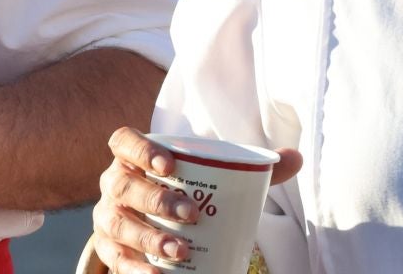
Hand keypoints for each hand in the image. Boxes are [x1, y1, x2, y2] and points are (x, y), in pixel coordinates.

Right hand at [92, 127, 302, 273]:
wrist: (148, 224)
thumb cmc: (180, 193)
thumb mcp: (208, 179)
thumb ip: (247, 168)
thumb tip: (294, 157)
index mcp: (132, 158)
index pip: (124, 141)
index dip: (141, 149)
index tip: (170, 165)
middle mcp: (114, 184)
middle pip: (124, 185)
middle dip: (156, 199)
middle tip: (191, 213)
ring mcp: (108, 217)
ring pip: (118, 223)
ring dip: (148, 237)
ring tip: (180, 250)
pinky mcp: (109, 248)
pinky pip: (115, 258)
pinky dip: (134, 268)